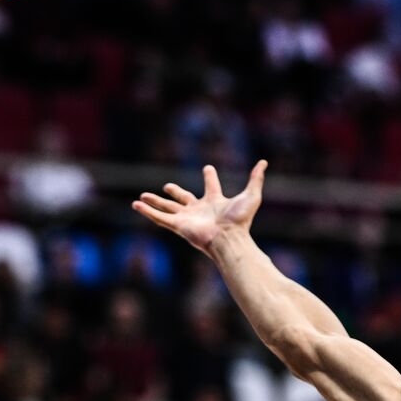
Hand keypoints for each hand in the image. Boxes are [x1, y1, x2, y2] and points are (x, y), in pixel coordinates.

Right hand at [132, 161, 266, 253]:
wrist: (229, 238)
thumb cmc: (240, 220)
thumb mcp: (251, 195)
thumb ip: (256, 178)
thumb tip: (264, 162)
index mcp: (215, 202)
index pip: (211, 187)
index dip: (210, 177)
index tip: (208, 168)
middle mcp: (199, 210)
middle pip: (184, 199)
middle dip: (175, 192)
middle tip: (167, 186)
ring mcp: (187, 218)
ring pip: (167, 208)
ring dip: (154, 202)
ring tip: (142, 196)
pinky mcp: (178, 226)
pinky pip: (160, 218)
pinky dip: (147, 211)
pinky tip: (136, 205)